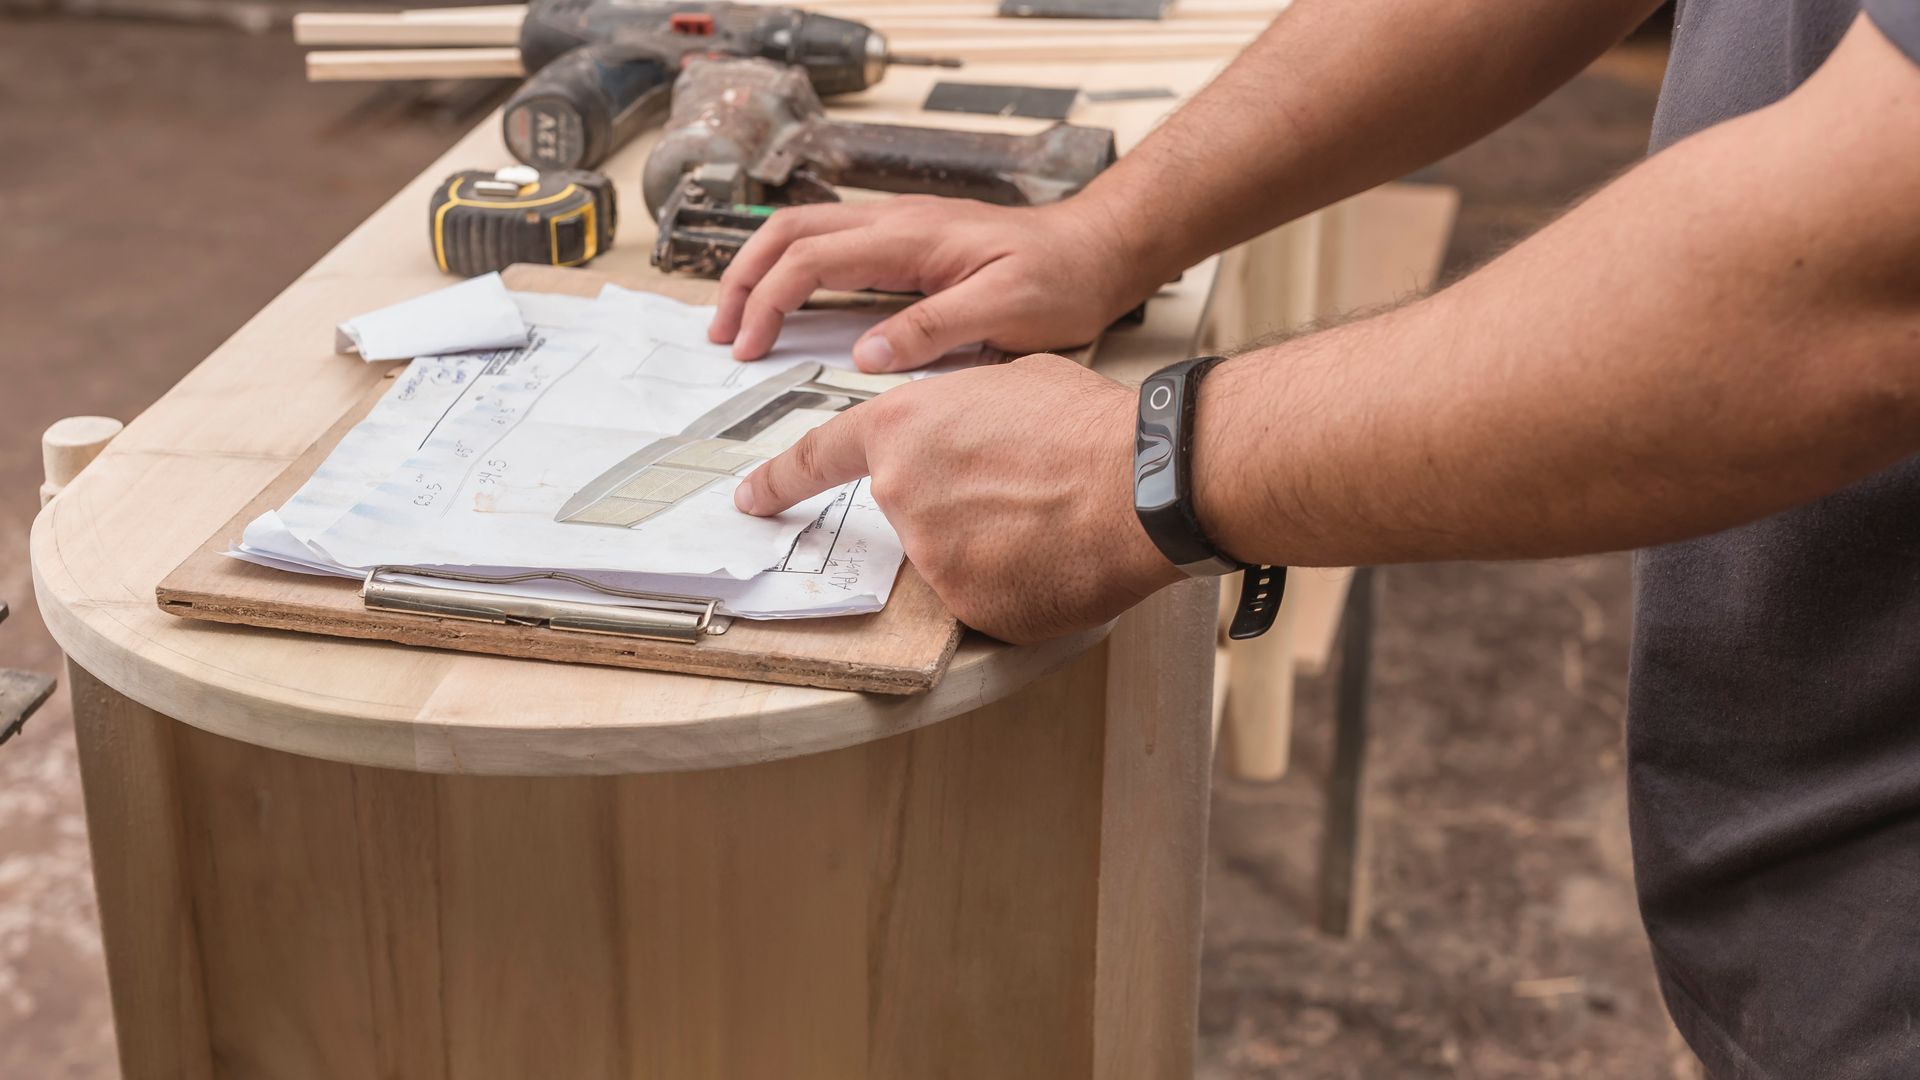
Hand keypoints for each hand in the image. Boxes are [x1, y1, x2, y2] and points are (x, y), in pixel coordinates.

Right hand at [707, 196, 1154, 373]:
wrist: (1096, 250)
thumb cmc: (1060, 278)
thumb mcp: (1006, 311)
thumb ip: (936, 329)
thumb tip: (867, 354)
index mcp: (909, 237)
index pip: (810, 259)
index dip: (769, 302)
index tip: (749, 347)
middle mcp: (895, 223)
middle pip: (789, 234)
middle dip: (744, 280)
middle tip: (722, 332)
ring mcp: (899, 228)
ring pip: (805, 233)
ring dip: (763, 271)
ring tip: (739, 317)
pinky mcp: (909, 243)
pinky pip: (833, 246)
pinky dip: (796, 270)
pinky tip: (791, 303)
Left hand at [733, 354, 1182, 643]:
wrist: (1141, 484)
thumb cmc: (1087, 424)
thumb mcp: (1010, 382)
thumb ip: (960, 409)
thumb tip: (962, 429)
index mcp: (903, 428)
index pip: (818, 457)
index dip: (780, 480)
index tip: (750, 498)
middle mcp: (902, 494)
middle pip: (910, 515)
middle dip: (957, 510)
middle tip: (1020, 496)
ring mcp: (930, 556)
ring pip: (951, 558)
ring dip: (993, 547)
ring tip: (1053, 520)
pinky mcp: (967, 606)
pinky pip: (985, 599)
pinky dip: (1019, 586)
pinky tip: (1058, 559)